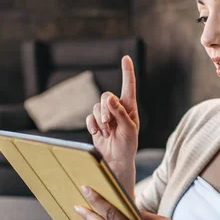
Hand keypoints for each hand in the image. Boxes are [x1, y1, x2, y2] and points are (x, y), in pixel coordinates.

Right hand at [86, 55, 138, 198]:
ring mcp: (105, 116)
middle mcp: (117, 109)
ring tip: (108, 134)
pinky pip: (89, 118)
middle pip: (105, 96)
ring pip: (96, 108)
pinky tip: (99, 135)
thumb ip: (120, 113)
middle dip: (105, 109)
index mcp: (129, 108)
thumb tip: (110, 98)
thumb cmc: (128, 146)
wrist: (117, 161)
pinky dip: (93, 126)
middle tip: (108, 124)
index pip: (129, 86)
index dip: (127, 72)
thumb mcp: (129, 130)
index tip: (126, 58)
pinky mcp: (96, 124)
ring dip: (100, 122)